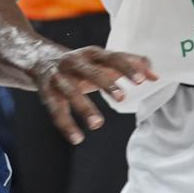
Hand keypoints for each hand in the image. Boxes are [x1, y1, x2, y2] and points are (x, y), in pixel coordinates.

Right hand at [28, 46, 157, 144]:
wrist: (36, 57)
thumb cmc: (79, 63)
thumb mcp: (102, 61)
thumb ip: (129, 66)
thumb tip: (157, 76)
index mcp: (93, 54)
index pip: (113, 58)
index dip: (127, 68)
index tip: (142, 80)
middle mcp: (75, 62)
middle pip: (92, 71)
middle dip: (106, 83)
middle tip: (121, 99)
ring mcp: (59, 76)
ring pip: (71, 92)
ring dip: (84, 107)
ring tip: (98, 124)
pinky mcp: (47, 91)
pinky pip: (56, 110)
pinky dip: (66, 125)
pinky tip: (77, 138)